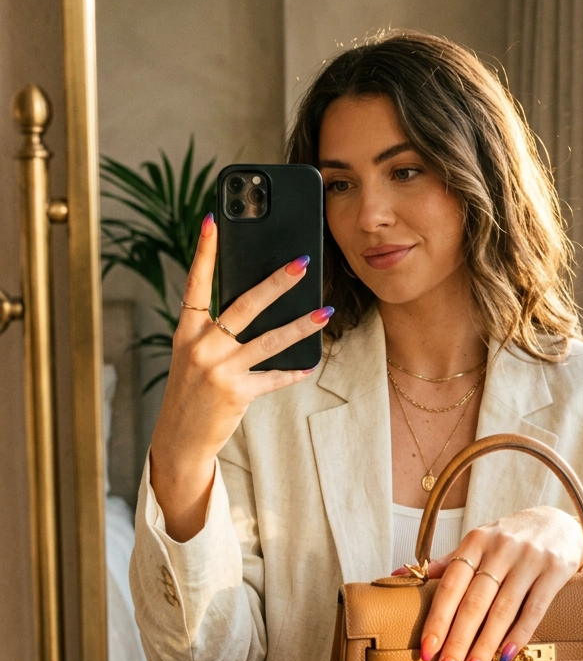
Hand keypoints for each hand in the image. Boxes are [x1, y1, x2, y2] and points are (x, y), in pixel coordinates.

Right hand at [150, 213, 331, 541]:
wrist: (178, 439)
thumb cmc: (191, 391)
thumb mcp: (192, 356)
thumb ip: (215, 330)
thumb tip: (255, 303)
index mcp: (186, 331)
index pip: (195, 283)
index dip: (204, 252)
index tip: (212, 221)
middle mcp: (201, 346)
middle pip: (244, 305)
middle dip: (276, 282)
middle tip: (301, 263)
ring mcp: (218, 369)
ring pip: (268, 339)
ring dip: (301, 324)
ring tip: (325, 311)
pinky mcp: (236, 393)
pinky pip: (273, 377)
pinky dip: (293, 370)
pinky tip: (310, 362)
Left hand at [414, 505, 582, 660]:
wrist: (559, 523)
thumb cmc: (510, 540)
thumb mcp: (478, 544)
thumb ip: (445, 564)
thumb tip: (397, 575)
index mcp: (475, 541)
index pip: (450, 585)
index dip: (437, 619)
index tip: (426, 651)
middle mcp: (501, 548)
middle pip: (474, 602)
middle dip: (457, 641)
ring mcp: (529, 559)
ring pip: (502, 610)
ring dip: (485, 646)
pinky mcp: (555, 571)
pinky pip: (534, 609)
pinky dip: (519, 635)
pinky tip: (505, 656)